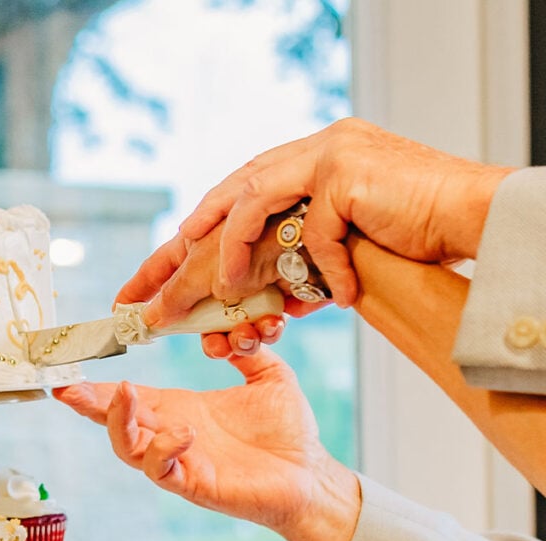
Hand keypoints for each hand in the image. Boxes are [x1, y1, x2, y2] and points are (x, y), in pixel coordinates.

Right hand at [53, 348, 359, 540]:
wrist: (311, 474)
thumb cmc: (288, 432)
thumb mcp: (268, 376)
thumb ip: (246, 348)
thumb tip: (232, 322)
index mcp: (180, 409)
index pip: (130, 396)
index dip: (98, 387)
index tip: (70, 371)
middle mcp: (172, 435)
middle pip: (116, 422)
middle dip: (89, 404)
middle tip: (68, 387)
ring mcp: (181, 461)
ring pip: (128, 448)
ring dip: (117, 422)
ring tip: (123, 393)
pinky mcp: (196, 484)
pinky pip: (163, 471)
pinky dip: (163, 450)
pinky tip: (182, 431)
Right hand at [116, 215, 314, 357]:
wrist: (327, 236)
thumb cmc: (261, 237)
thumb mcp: (205, 267)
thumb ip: (173, 295)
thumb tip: (146, 318)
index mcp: (201, 239)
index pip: (159, 268)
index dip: (138, 289)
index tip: (118, 310)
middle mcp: (224, 257)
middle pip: (197, 305)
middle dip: (203, 331)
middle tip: (215, 344)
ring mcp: (252, 274)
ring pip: (230, 320)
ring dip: (236, 335)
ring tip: (248, 337)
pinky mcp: (282, 289)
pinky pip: (263, 320)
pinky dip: (265, 328)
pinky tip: (274, 325)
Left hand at [179, 117, 513, 306]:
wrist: (471, 218)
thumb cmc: (413, 235)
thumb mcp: (342, 247)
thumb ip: (301, 258)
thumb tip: (264, 300)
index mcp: (311, 161)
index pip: (242, 190)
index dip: (202, 224)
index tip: (168, 256)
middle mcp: (315, 149)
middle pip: (234, 188)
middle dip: (193, 232)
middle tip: (160, 272)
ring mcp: (330, 154)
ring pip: (254, 200)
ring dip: (236, 250)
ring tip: (230, 291)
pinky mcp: (348, 173)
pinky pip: (314, 233)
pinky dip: (320, 272)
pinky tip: (331, 300)